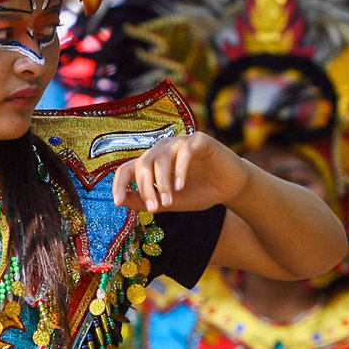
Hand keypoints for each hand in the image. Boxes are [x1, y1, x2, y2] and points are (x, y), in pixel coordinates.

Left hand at [112, 131, 248, 212]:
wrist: (230, 187)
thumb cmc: (199, 192)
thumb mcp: (170, 202)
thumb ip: (145, 201)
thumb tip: (120, 201)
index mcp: (151, 163)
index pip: (127, 168)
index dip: (119, 184)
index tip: (117, 202)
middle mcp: (162, 149)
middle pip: (143, 164)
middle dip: (146, 188)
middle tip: (154, 208)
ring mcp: (180, 142)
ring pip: (161, 157)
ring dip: (163, 182)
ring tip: (169, 202)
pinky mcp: (199, 140)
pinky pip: (184, 151)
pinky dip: (180, 170)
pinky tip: (182, 186)